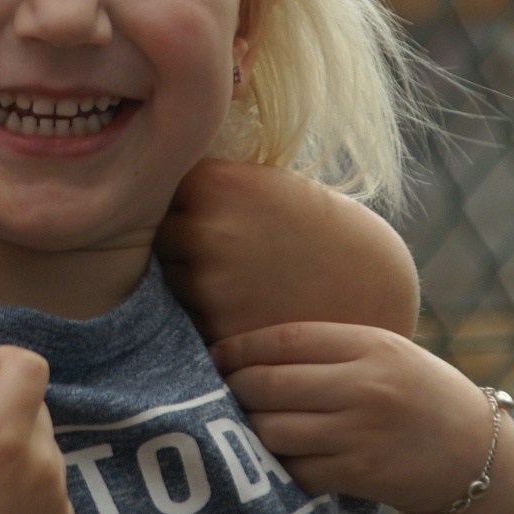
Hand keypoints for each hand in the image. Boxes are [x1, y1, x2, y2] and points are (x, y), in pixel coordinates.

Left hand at [159, 159, 417, 342]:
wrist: (370, 285)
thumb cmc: (313, 227)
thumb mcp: (264, 186)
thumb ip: (210, 188)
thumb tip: (143, 182)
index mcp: (216, 183)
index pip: (159, 190)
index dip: (183, 205)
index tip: (212, 213)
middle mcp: (206, 229)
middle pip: (158, 238)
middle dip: (181, 247)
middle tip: (227, 253)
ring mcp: (209, 283)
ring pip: (170, 281)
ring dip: (191, 284)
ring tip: (242, 280)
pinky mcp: (218, 330)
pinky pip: (188, 321)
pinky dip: (208, 319)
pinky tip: (247, 308)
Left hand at [210, 321, 496, 513]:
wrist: (475, 452)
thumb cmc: (415, 392)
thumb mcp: (383, 351)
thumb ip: (329, 345)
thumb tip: (248, 346)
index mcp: (368, 345)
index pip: (284, 339)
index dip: (238, 347)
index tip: (213, 355)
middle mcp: (365, 385)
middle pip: (269, 384)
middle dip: (231, 390)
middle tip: (214, 394)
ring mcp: (362, 432)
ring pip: (274, 430)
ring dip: (248, 431)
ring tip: (238, 428)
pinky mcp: (361, 475)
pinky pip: (296, 471)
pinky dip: (277, 468)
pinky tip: (273, 461)